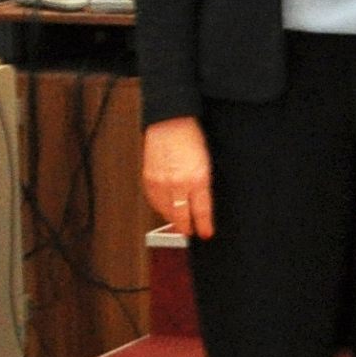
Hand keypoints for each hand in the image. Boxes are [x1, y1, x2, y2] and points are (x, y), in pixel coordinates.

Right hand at [141, 117, 213, 238]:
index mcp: (198, 179)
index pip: (201, 211)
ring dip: (172, 220)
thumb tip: (202, 201)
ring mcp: (161, 183)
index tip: (206, 233)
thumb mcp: (207, 163)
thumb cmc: (191, 138)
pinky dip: (160, 208)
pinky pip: (154, 202)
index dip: (204, 225)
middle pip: (181, 216)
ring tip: (179, 223)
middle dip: (186, 228)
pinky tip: (165, 209)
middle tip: (191, 232)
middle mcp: (178, 184)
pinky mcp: (148, 180)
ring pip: (166, 211)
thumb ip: (204, 184)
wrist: (169, 123)